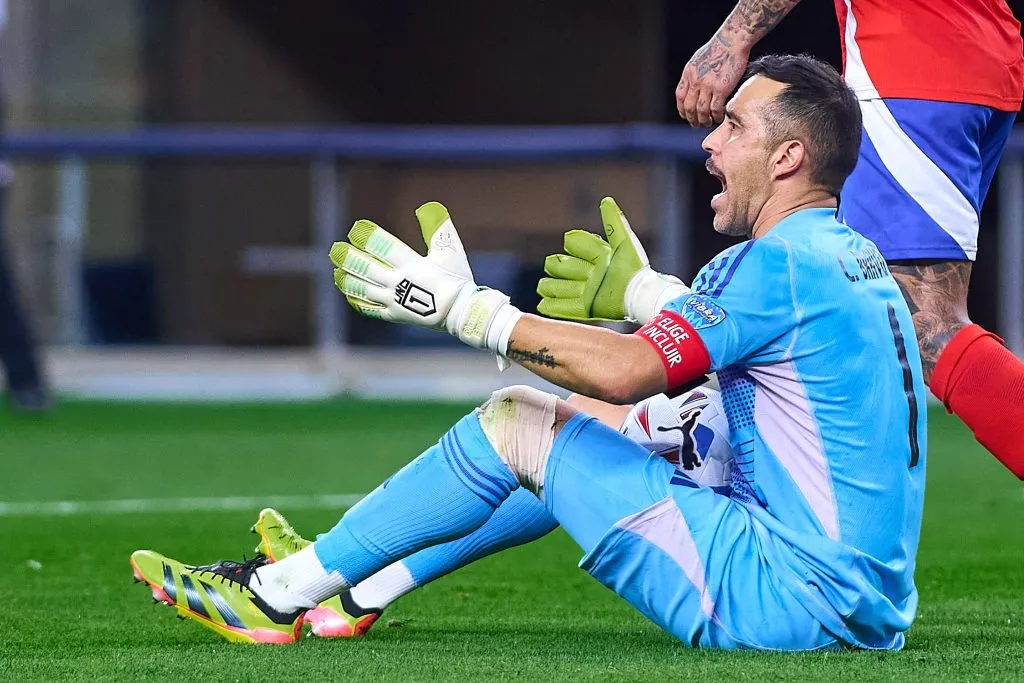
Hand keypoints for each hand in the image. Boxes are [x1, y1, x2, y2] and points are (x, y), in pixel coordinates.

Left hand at [330, 202, 520, 350]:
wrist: (462, 313)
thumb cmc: (458, 279)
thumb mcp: (450, 251)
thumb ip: (438, 228)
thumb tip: (427, 207)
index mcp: (412, 265)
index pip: (384, 247)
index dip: (368, 237)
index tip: (356, 229)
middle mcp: (399, 283)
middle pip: (367, 268)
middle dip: (350, 258)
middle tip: (335, 249)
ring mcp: (395, 301)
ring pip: (365, 289)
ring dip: (349, 278)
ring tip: (336, 271)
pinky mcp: (395, 314)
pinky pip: (371, 308)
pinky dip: (358, 300)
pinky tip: (349, 294)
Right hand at [536, 197, 688, 323]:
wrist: (641, 294)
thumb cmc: (634, 267)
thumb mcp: (623, 242)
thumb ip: (613, 223)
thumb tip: (606, 200)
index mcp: (600, 257)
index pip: (579, 246)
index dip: (573, 243)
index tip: (569, 241)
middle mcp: (592, 275)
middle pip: (566, 268)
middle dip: (557, 266)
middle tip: (551, 264)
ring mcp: (589, 293)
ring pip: (562, 288)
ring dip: (551, 286)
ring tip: (542, 286)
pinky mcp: (588, 309)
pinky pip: (567, 308)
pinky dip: (554, 306)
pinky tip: (542, 303)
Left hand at [675, 35, 748, 127]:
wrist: (732, 40)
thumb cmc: (718, 48)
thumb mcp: (698, 60)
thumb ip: (694, 74)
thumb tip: (692, 86)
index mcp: (688, 73)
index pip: (680, 97)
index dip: (682, 110)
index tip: (685, 116)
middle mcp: (695, 81)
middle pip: (689, 107)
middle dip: (692, 119)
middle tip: (697, 124)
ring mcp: (708, 85)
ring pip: (701, 111)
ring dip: (704, 120)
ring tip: (708, 123)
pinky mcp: (721, 88)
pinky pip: (715, 108)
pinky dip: (716, 116)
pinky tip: (718, 118)